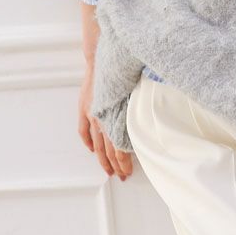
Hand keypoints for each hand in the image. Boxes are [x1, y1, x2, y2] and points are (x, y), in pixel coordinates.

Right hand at [78, 65, 132, 180]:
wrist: (103, 58)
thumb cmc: (123, 75)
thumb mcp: (137, 93)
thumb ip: (140, 110)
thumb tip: (152, 124)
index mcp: (116, 117)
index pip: (119, 148)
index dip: (124, 162)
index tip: (129, 172)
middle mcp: (103, 119)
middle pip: (109, 150)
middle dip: (116, 166)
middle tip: (122, 176)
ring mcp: (92, 114)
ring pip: (97, 144)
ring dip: (102, 160)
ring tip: (108, 171)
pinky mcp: (84, 108)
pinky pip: (83, 131)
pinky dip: (88, 142)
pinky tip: (92, 150)